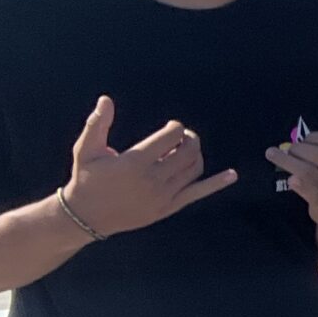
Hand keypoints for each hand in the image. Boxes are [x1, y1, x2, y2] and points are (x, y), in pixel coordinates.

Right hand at [62, 96, 237, 237]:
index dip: (176, 127)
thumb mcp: (86, 150)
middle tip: (182, 136)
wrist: (85, 216)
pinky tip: (232, 175)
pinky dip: (216, 184)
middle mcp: (152, 180)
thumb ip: (97, 124)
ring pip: (194, 169)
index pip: (172, 136)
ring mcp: (162, 196)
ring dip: (196, 154)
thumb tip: (106, 99)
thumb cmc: (86, 178)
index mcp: (135, 162)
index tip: (170, 127)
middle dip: (189, 138)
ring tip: (185, 149)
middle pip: (188, 151)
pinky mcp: (168, 208)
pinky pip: (197, 193)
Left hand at [266, 109, 317, 231]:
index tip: (304, 139)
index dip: (313, 137)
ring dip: (285, 160)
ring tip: (273, 154)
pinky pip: (306, 187)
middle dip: (297, 148)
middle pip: (317, 153)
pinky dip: (295, 181)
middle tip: (287, 149)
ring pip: (306, 169)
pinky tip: (288, 178)